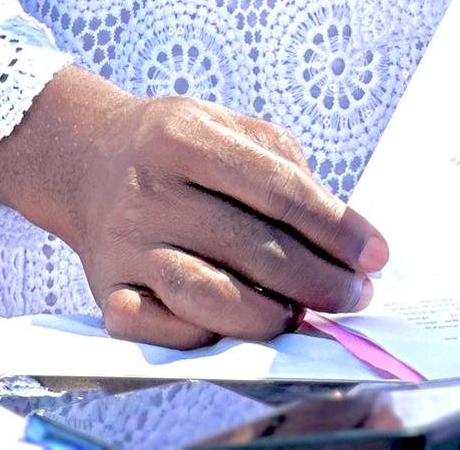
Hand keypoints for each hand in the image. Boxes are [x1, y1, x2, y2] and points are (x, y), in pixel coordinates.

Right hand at [0, 69, 389, 346]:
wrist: (84, 157)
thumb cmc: (171, 144)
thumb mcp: (224, 123)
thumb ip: (278, 161)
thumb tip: (332, 224)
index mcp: (186, 137)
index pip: (276, 187)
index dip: (333, 225)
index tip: (375, 254)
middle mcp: (150, 189)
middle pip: (247, 244)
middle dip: (315, 278)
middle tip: (355, 296)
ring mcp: (124, 243)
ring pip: (202, 294)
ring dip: (264, 314)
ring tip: (302, 317)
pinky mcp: (105, 290)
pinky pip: (154, 328)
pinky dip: (198, 336)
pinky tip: (232, 329)